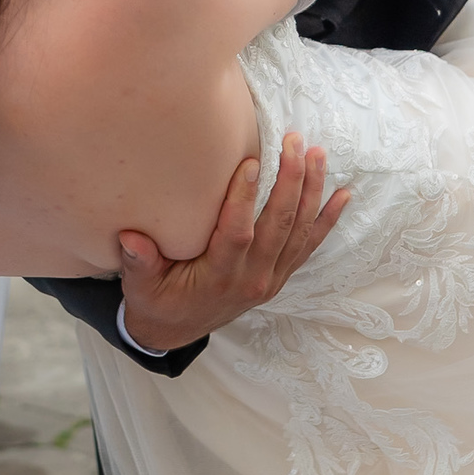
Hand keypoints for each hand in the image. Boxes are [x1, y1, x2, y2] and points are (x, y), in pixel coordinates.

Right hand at [118, 134, 349, 353]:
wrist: (176, 332)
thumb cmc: (157, 301)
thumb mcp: (141, 287)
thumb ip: (139, 262)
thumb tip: (130, 238)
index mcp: (219, 276)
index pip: (238, 233)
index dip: (245, 199)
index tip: (251, 162)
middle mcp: (252, 277)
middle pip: (279, 225)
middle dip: (290, 180)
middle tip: (294, 142)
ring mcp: (270, 277)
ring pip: (298, 230)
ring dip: (311, 190)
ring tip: (318, 154)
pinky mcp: (279, 276)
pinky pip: (309, 245)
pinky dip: (327, 220)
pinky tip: (343, 194)